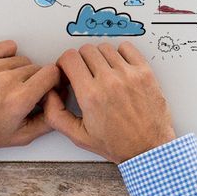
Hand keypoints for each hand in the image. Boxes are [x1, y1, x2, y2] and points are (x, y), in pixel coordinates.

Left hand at [0, 40, 64, 151]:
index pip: (52, 73)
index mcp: (20, 99)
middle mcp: (7, 80)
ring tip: (8, 86)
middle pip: (38, 67)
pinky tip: (3, 70)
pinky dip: (8, 55)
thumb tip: (61, 103)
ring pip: (23, 59)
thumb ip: (48, 121)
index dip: (53, 82)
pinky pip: (8, 47)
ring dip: (20, 71)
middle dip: (35, 80)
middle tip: (23, 93)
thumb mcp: (21, 136)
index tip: (46, 89)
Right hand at [40, 42, 176, 163]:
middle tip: (85, 73)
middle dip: (80, 60)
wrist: (148, 148)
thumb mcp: (79, 136)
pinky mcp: (145, 72)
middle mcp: (109, 81)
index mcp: (90, 95)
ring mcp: (129, 75)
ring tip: (102, 73)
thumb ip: (56, 115)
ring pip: (105, 48)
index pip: (69, 58)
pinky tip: (118, 67)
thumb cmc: (118, 144)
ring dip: (100, 57)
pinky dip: (120, 53)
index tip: (68, 71)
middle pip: (86, 50)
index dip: (64, 63)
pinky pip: (127, 48)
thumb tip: (48, 95)